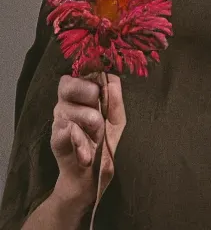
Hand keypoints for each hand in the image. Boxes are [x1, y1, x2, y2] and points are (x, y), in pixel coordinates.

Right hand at [50, 74, 125, 209]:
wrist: (91, 175)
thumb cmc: (104, 142)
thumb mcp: (117, 119)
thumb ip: (116, 99)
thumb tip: (112, 80)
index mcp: (80, 95)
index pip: (78, 73)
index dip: (91, 78)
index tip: (102, 89)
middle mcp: (65, 103)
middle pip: (68, 84)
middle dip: (89, 94)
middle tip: (99, 110)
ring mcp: (58, 120)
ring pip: (74, 109)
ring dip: (92, 124)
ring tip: (96, 136)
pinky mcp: (55, 138)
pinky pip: (68, 131)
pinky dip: (82, 141)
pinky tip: (87, 151)